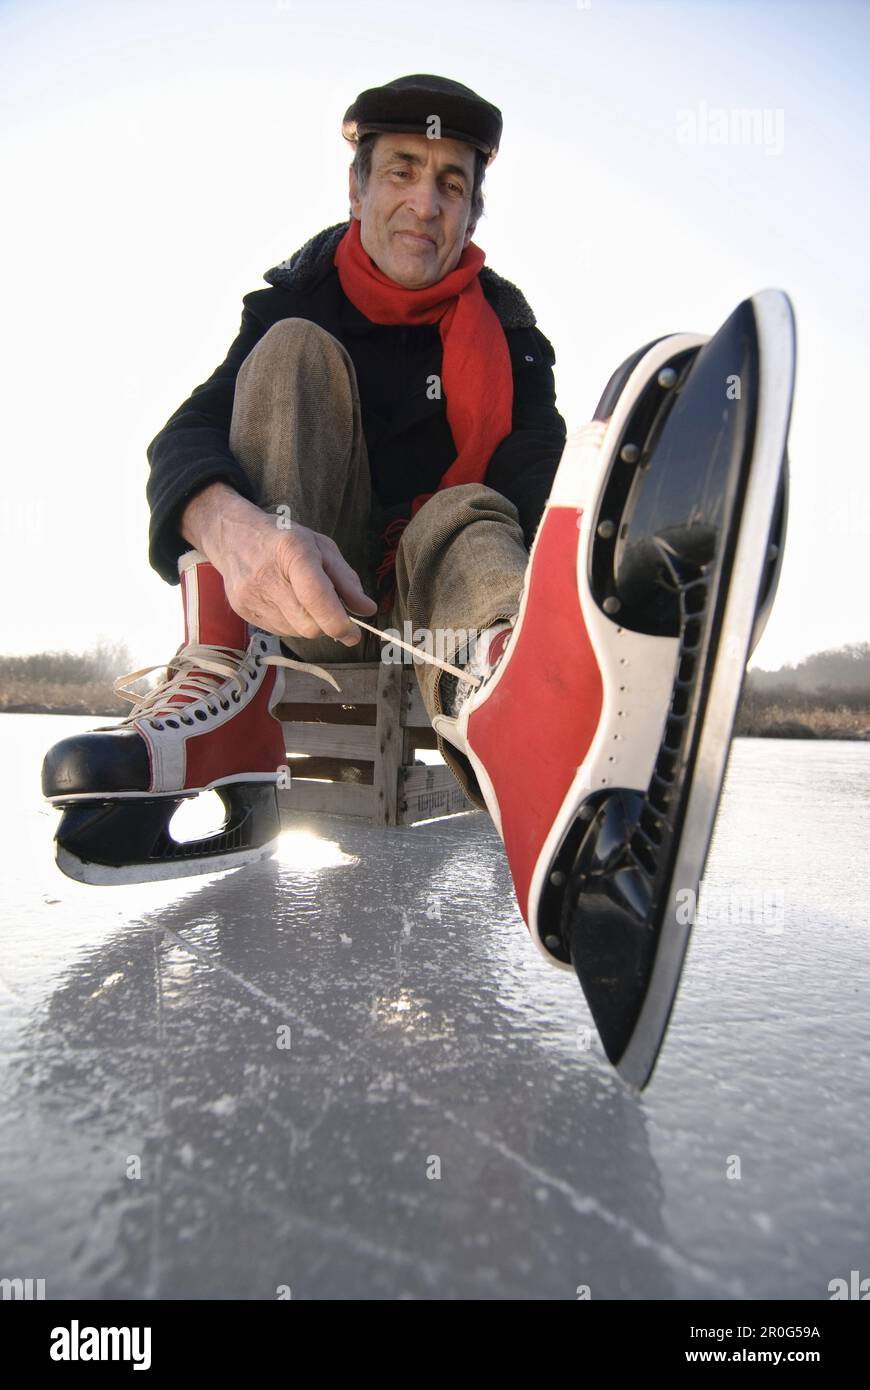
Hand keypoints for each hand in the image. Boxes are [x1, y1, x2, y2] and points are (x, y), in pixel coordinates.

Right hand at [182, 484, 377, 645]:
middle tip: (332, 612)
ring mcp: (251, 597)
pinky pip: (279, 631)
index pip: (316, 596)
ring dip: (309, 623)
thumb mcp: (321, 547)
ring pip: (295, 632)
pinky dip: (292, 623)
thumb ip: (346, 579)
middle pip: (308, 624)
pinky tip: (286, 602)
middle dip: (326, 624)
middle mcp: (268, 576)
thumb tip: (367, 610)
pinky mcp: (243, 612)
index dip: (338, 621)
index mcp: (292, 551)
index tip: (353, 632)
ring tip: (302, 598)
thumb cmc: (284, 539)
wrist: (233, 537)